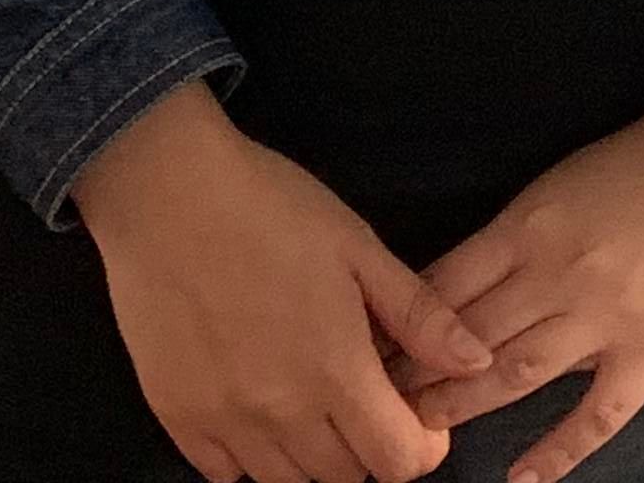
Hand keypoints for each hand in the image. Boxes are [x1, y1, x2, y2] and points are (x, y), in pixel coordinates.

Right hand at [72, 77, 500, 481]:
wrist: (166, 190)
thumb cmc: (269, 206)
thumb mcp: (356, 245)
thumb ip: (418, 314)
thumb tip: (477, 362)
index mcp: (336, 369)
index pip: (400, 461)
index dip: (419, 443)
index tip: (412, 409)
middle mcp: (284, 412)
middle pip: (347, 476)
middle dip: (366, 442)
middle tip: (354, 387)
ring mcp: (227, 423)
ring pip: (289, 482)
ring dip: (311, 453)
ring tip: (305, 392)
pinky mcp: (180, 420)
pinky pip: (227, 475)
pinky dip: (251, 455)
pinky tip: (255, 403)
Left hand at [387, 96, 643, 482]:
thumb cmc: (638, 166)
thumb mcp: (561, 185)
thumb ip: (517, 241)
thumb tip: (467, 296)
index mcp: (528, 225)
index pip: (446, 284)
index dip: (403, 323)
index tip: (368, 350)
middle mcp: (555, 273)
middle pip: (470, 334)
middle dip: (420, 372)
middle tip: (377, 405)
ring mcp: (604, 318)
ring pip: (517, 373)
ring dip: (466, 405)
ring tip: (422, 433)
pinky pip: (597, 414)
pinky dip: (558, 450)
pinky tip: (524, 477)